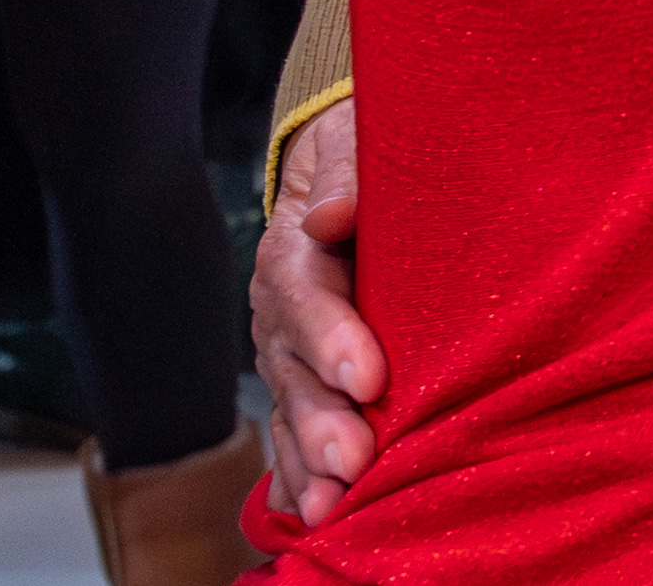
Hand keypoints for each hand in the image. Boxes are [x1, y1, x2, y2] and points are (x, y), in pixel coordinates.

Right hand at [255, 99, 386, 524]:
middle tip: (353, 460)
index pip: (306, 293)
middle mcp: (283, 308)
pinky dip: (298, 476)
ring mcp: (289, 351)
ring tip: (333, 505)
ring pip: (291, 409)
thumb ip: (347, 172)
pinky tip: (312, 514)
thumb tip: (329, 215)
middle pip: (293, 369)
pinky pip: (294, 431)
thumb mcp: (357, 138)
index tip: (366, 376)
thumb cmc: (368, 152)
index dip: (331, 337)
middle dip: (322, 420)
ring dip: (308, 461)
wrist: (348, 168)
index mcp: (297, 248)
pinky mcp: (304, 380)